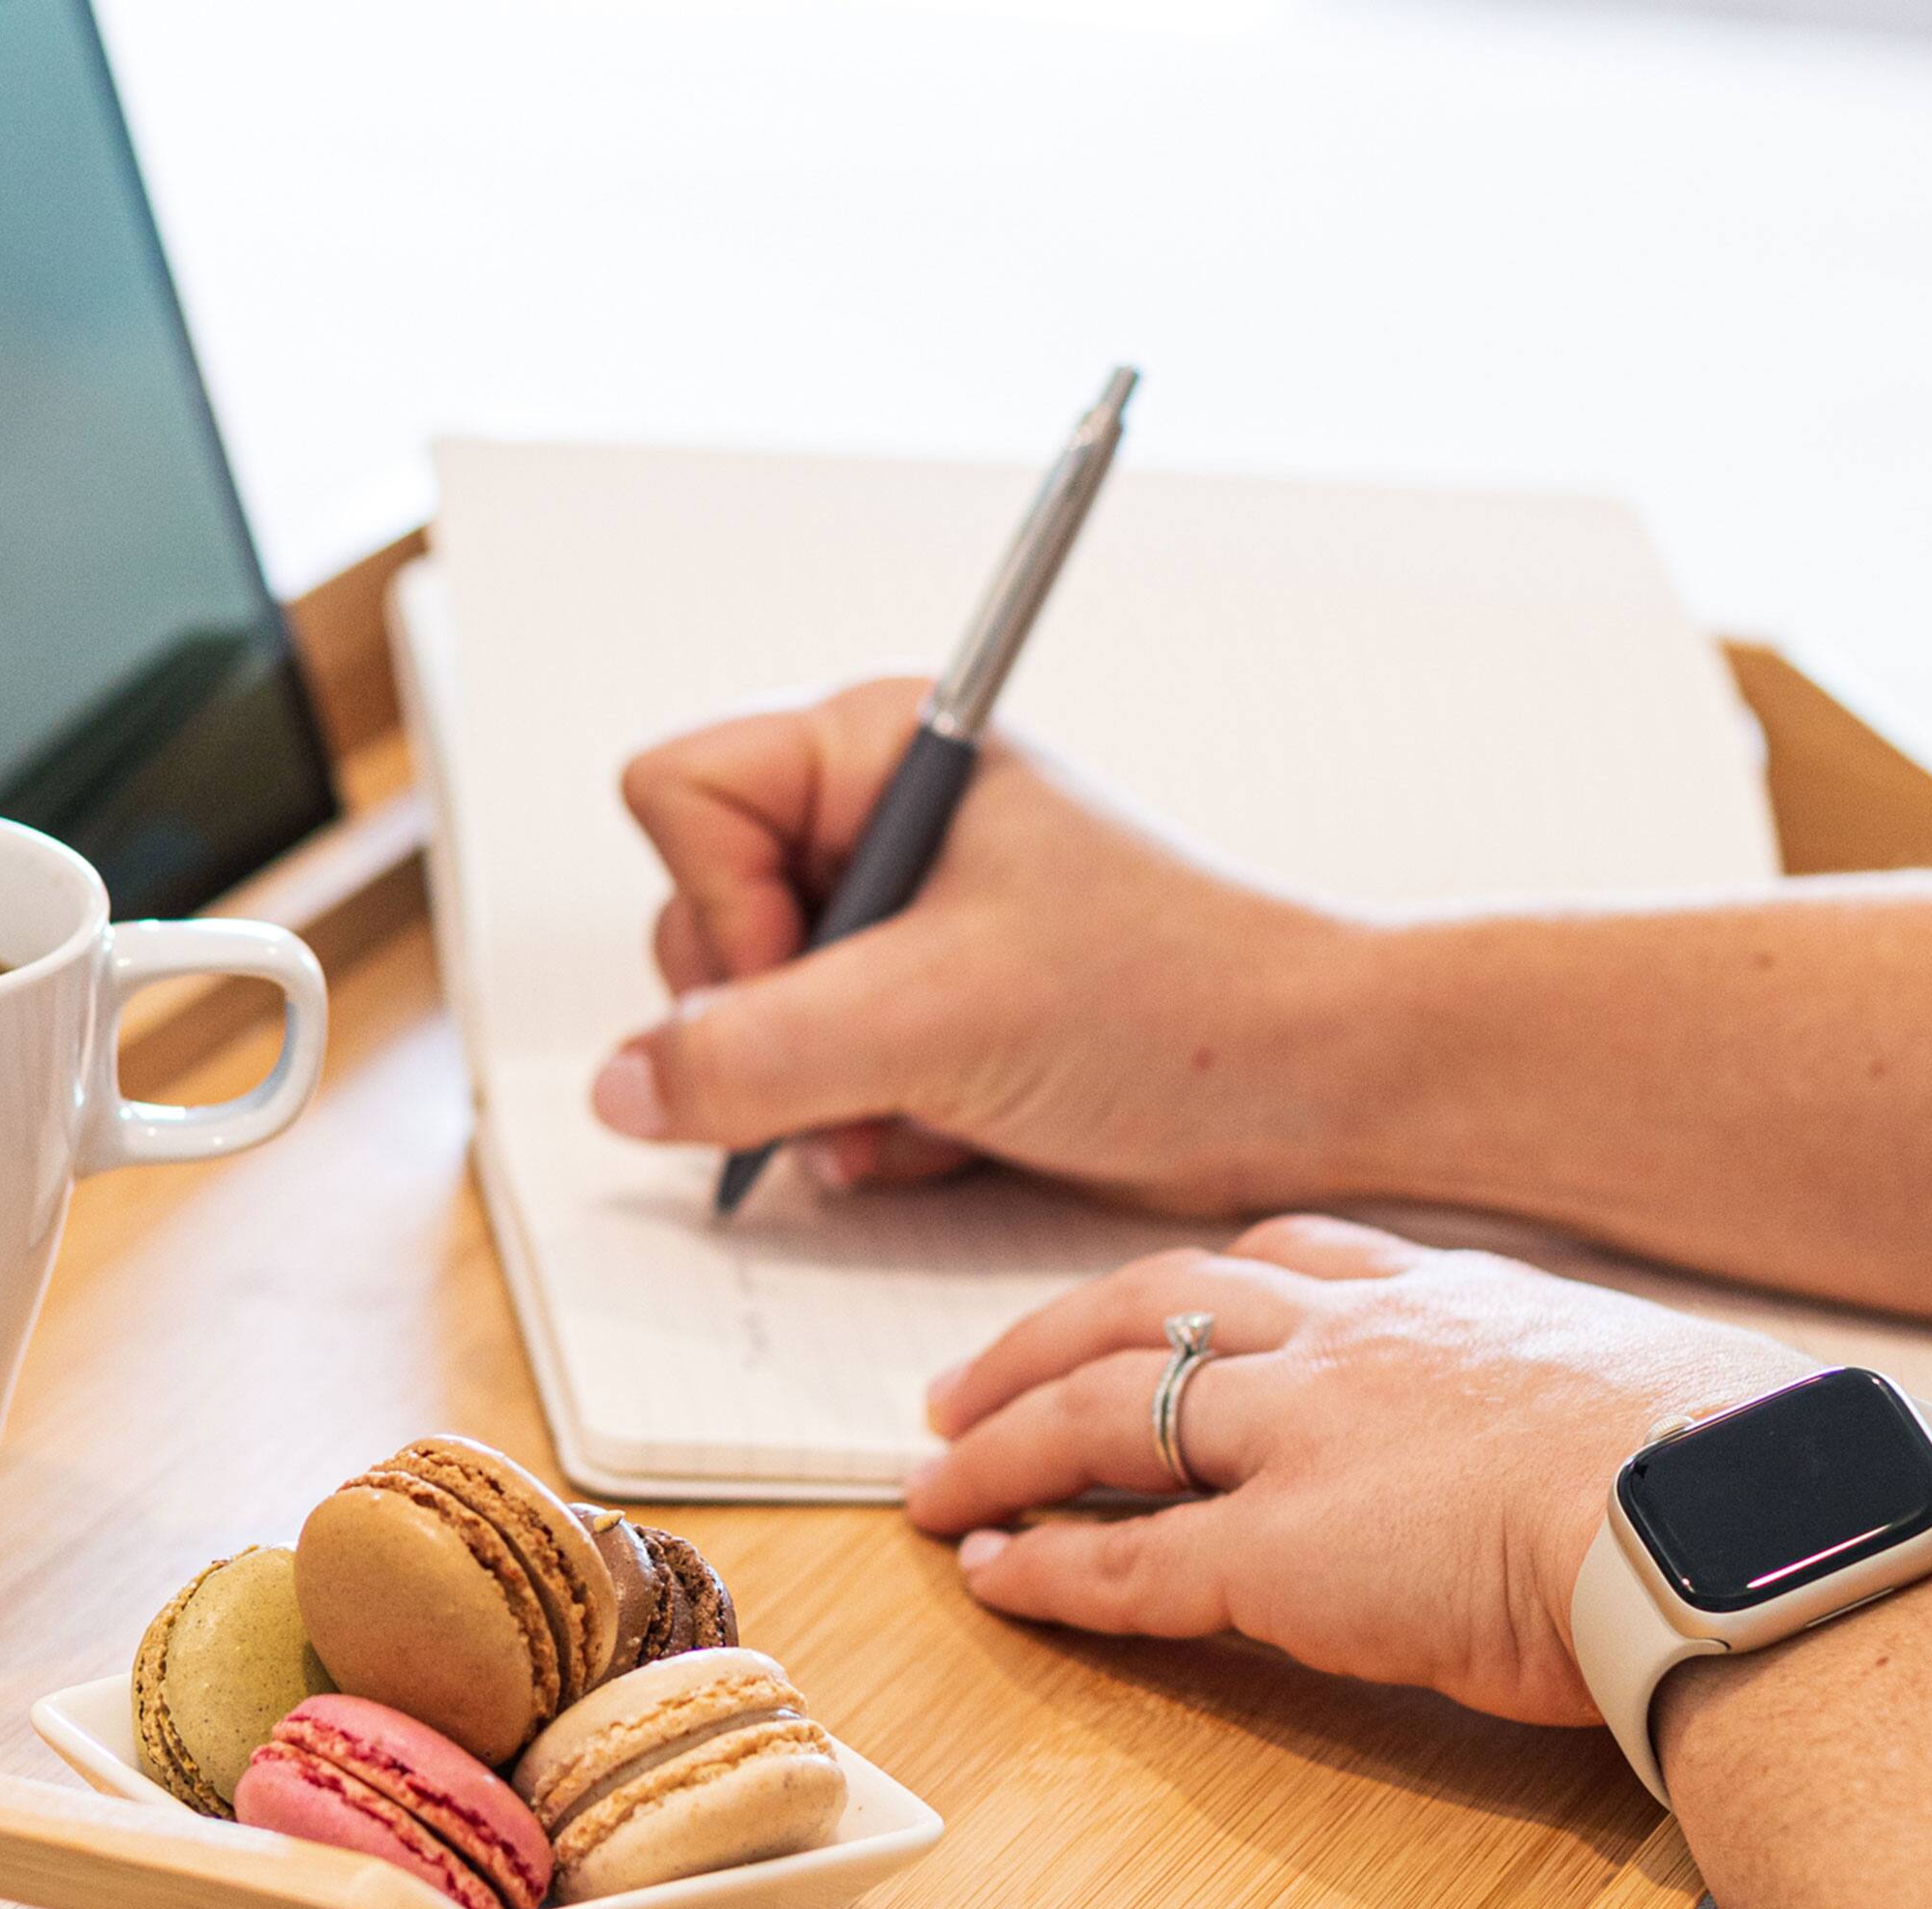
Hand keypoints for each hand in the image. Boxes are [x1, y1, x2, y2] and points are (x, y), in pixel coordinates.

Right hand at [595, 681, 1366, 1204]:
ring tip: (919, 1109)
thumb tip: (620, 1087)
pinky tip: (950, 1133)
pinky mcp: (917, 1022)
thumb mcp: (936, 1018)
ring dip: (816, 1099)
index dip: (718, 908)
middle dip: (770, 1026)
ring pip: (743, 1024)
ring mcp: (892, 931)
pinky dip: (866, 1132)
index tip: (815, 973)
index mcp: (878, 751)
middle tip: (868, 1057)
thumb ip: (753, 1053)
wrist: (1310, 1088)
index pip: (676, 797)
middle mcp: (873, 827)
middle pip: (693, 926)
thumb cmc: (1173, 1002)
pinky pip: (807, 1086)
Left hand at [908, 1216, 1813, 1722]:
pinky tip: (986, 1577)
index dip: (1179, 1288)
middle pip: (1145, 1311)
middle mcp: (1343, 1349)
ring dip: (998, 1450)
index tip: (1122, 1302)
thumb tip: (1560, 1443)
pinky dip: (1043, 1571)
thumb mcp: (1623, 1384)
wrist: (1724, 1510)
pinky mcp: (1277, 1554)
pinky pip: (1125, 1561)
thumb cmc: (1719, 1466)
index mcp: (1435, 1300)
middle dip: (1035, 1345)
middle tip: (956, 1387)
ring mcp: (1297, 1441)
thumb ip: (1544, 1393)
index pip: (1272, 1262)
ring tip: (931, 1482)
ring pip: (1101, 1418)